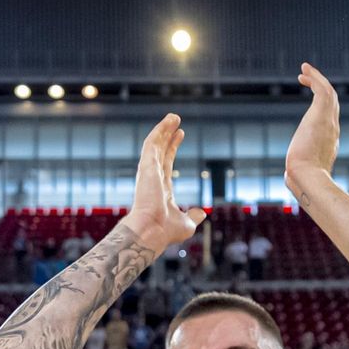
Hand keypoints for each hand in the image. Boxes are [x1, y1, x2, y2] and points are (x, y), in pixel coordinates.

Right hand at [123, 114, 205, 251]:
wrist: (152, 232)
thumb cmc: (165, 232)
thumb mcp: (186, 224)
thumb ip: (193, 216)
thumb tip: (201, 213)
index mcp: (160, 190)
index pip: (166, 164)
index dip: (172, 149)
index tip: (180, 135)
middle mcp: (152, 179)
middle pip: (160, 151)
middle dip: (167, 135)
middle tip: (175, 121)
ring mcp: (148, 171)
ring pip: (155, 144)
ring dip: (163, 129)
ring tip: (174, 116)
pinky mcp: (146, 166)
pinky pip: (152, 143)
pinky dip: (160, 131)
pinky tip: (168, 121)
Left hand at [285, 63, 339, 197]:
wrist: (308, 177)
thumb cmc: (302, 179)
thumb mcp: (301, 171)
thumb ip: (297, 171)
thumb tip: (289, 179)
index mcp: (330, 141)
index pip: (330, 117)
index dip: (322, 106)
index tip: (311, 101)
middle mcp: (333, 129)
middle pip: (333, 102)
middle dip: (321, 87)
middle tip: (307, 77)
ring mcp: (329, 121)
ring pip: (329, 92)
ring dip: (317, 78)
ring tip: (305, 69)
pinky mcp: (321, 114)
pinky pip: (322, 89)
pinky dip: (315, 77)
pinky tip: (304, 71)